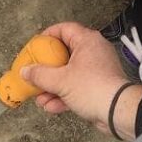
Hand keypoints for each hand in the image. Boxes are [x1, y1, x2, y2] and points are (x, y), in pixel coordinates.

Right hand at [20, 21, 141, 139]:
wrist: (116, 111)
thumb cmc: (93, 88)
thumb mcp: (60, 80)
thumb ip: (40, 75)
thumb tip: (25, 71)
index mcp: (87, 41)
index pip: (64, 29)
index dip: (47, 36)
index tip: (35, 47)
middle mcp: (93, 52)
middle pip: (63, 56)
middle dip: (46, 71)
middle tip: (34, 76)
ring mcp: (96, 71)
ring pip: (69, 75)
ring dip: (52, 88)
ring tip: (40, 99)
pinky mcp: (98, 87)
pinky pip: (77, 88)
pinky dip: (64, 97)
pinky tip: (51, 107)